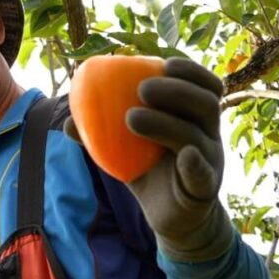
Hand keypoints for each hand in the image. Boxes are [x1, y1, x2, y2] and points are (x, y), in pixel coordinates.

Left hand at [64, 57, 234, 261]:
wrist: (170, 217)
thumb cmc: (149, 171)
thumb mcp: (126, 148)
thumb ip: (103, 133)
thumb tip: (69, 122)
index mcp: (195, 118)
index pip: (205, 86)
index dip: (190, 71)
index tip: (163, 62)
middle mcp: (208, 135)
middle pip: (205, 104)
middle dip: (175, 91)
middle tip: (141, 89)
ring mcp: (210, 163)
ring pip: (196, 136)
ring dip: (166, 123)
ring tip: (131, 118)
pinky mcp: (203, 191)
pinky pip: (203, 175)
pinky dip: (193, 164)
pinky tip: (182, 155)